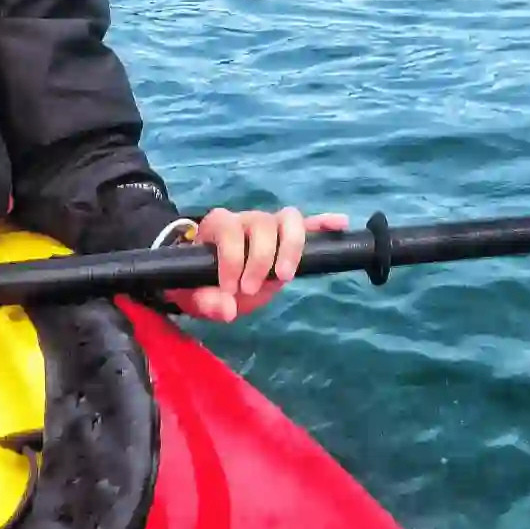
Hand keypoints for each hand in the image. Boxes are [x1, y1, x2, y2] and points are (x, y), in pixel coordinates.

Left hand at [165, 206, 349, 322]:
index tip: (229, 289)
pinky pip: (308, 225)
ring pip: (288, 219)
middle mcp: (246, 219)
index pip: (229, 230)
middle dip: (259, 258)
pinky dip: (323, 224)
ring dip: (290, 247)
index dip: (232, 258)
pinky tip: (339, 225)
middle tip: (250, 290)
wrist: (207, 277)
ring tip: (284, 276)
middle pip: (262, 223)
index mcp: (219, 226)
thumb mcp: (190, 294)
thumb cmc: (197, 281)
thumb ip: (204, 301)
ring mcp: (269, 226)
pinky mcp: (286, 238)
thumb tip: (227, 309)